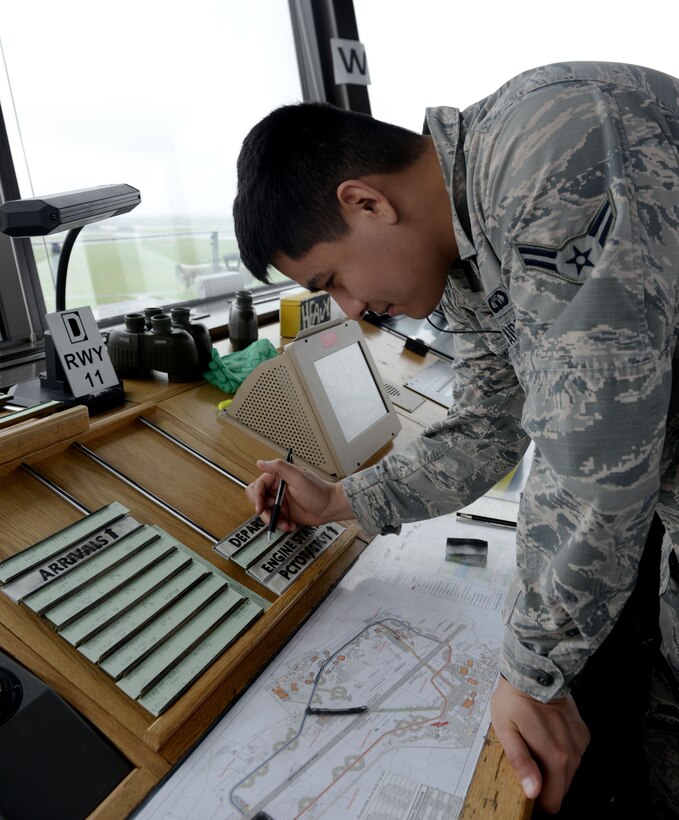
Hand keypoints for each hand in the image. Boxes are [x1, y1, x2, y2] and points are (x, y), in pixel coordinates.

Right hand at [246, 458, 352, 530]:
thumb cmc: (318, 491)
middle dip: (263, 510)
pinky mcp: (285, 513)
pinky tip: (290, 525)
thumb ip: (279, 467)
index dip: (257, 497)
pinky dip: (280, 525)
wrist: (331, 507)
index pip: (259, 485)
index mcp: (278, 477)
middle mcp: (278, 489)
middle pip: (258, 499)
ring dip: (273, 520)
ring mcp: (281, 502)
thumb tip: (260, 462)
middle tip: (270, 517)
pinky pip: (275, 520)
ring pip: (266, 512)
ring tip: (285, 523)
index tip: (260, 508)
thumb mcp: (298, 476)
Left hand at [491, 675, 589, 813]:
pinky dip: (561, 752)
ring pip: (568, 772)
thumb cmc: (515, 699)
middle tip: (527, 762)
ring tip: (535, 745)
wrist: (535, 671)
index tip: (526, 787)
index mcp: (555, 757)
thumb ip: (520, 763)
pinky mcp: (582, 733)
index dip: (538, 799)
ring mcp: (579, 742)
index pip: (553, 801)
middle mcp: (572, 752)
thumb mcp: (506, 731)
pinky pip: (573, 754)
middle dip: (545, 783)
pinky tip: (546, 736)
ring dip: (553, 767)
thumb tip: (532, 791)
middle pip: (561, 789)